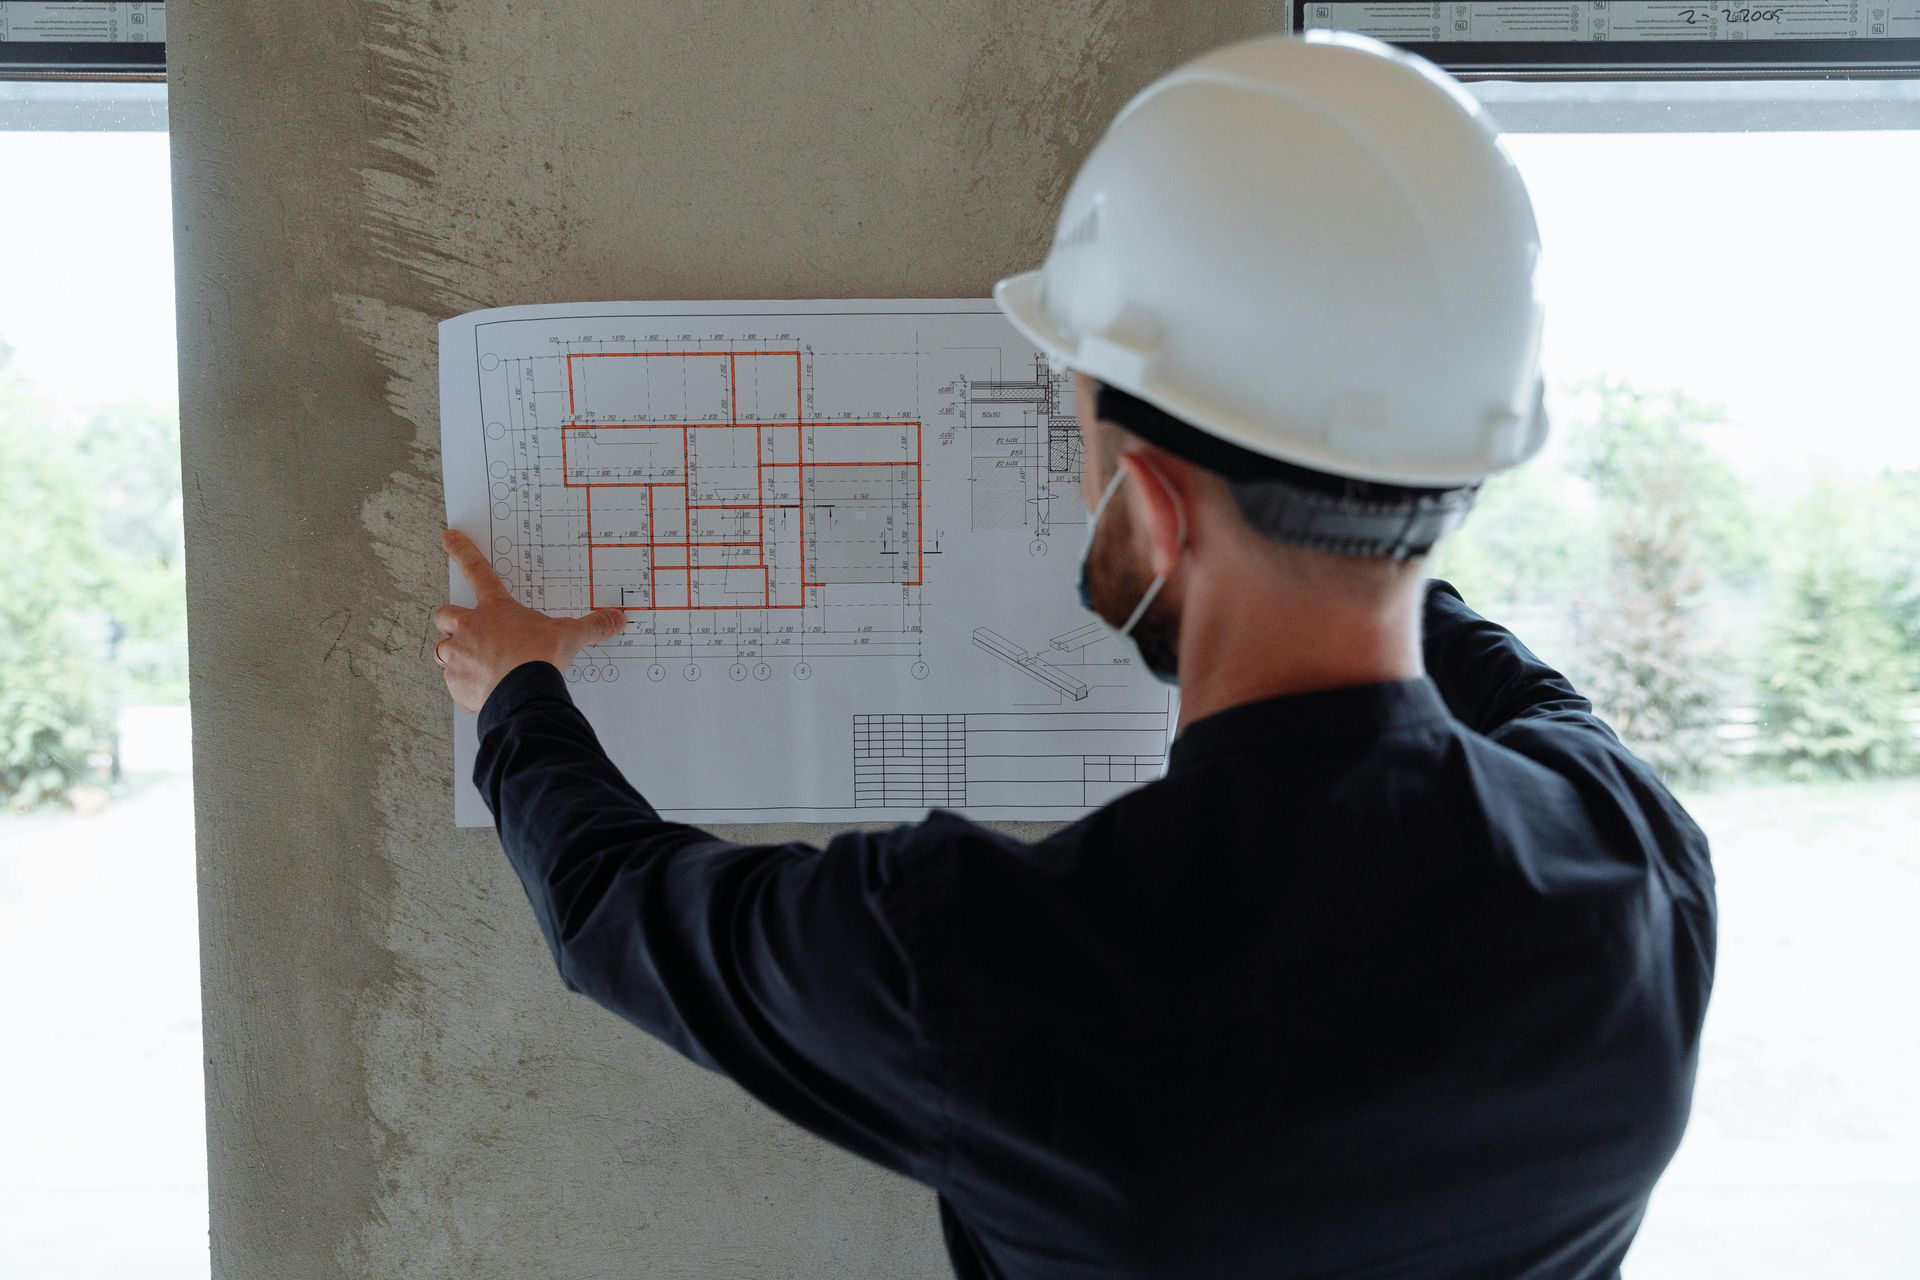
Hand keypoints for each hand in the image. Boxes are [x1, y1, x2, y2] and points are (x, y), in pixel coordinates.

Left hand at [434, 528, 624, 711]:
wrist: (524, 694)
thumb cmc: (540, 657)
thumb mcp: (569, 636)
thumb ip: (591, 626)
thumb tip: (617, 618)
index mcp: (495, 610)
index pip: (477, 571)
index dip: (462, 551)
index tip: (448, 537)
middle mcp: (470, 629)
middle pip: (445, 615)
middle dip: (451, 622)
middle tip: (465, 631)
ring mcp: (459, 657)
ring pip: (442, 650)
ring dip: (455, 656)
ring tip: (476, 667)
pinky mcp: (457, 685)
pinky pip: (454, 684)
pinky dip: (465, 687)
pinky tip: (483, 692)